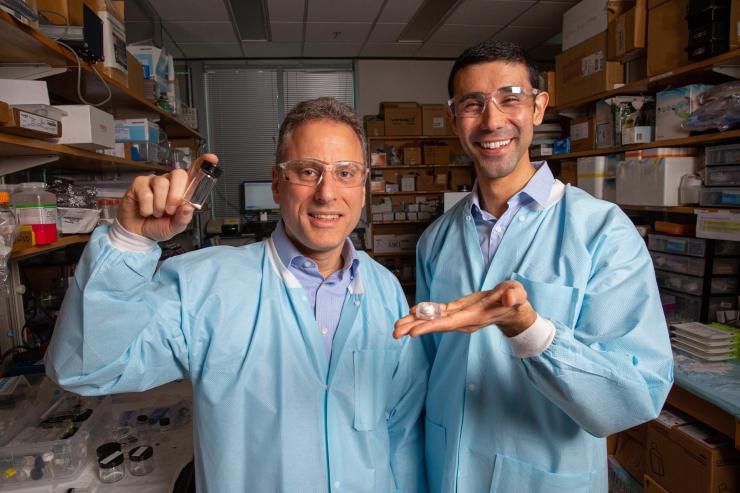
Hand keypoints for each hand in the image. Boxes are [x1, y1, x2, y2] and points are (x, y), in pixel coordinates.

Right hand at [118, 154, 218, 240]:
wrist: (138, 233)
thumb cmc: (158, 226)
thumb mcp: (175, 227)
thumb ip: (183, 219)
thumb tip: (188, 207)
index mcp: (183, 190)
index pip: (194, 172)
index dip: (203, 163)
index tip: (212, 158)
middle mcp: (170, 182)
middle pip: (179, 174)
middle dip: (176, 195)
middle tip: (171, 211)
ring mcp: (154, 181)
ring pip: (161, 183)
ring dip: (160, 204)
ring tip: (157, 213)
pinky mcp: (139, 183)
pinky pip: (146, 192)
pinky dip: (147, 207)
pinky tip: (146, 211)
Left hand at [393, 280, 536, 338]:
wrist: (513, 310)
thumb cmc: (515, 301)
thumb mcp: (517, 295)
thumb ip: (514, 296)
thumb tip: (509, 299)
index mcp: (474, 316)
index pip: (449, 323)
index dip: (431, 327)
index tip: (413, 332)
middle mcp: (463, 320)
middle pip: (436, 325)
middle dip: (416, 328)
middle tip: (395, 332)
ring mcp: (459, 316)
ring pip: (434, 321)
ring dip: (414, 323)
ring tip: (396, 327)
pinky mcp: (457, 311)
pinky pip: (437, 314)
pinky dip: (424, 313)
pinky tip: (411, 312)